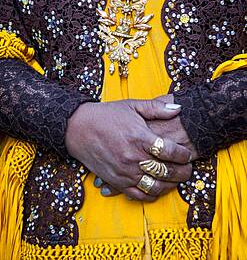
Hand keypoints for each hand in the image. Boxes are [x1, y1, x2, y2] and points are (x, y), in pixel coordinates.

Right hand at [65, 98, 191, 201]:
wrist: (79, 128)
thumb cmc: (107, 115)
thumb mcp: (132, 105)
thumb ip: (156, 107)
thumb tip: (179, 108)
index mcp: (139, 137)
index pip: (170, 151)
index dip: (183, 155)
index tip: (187, 154)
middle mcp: (132, 157)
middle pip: (166, 171)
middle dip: (182, 172)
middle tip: (188, 169)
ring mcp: (124, 171)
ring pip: (155, 186)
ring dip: (170, 186)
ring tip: (176, 180)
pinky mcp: (116, 181)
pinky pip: (138, 195)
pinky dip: (151, 195)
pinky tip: (158, 188)